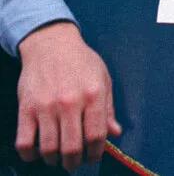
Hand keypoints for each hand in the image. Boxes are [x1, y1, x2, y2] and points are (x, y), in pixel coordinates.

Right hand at [16, 22, 120, 169]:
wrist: (52, 44)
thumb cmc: (81, 61)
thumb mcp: (103, 78)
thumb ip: (108, 108)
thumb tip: (115, 132)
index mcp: (94, 94)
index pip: (96, 135)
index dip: (95, 152)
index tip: (93, 157)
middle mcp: (70, 102)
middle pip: (72, 146)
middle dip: (74, 161)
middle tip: (74, 163)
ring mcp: (46, 106)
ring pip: (49, 148)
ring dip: (54, 160)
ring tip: (58, 158)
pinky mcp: (26, 108)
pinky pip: (25, 141)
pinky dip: (30, 153)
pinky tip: (37, 152)